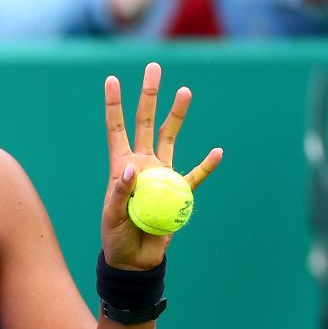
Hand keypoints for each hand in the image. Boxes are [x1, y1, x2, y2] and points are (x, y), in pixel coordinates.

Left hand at [101, 62, 222, 269]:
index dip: (114, 105)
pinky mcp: (179, 192)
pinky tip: (216, 152)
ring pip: (171, 138)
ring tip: (185, 92)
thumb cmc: (116, 236)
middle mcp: (143, 162)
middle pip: (146, 123)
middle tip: (154, 69)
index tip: (112, 79)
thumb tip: (132, 168)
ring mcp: (162, 174)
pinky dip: (207, 166)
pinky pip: (196, 176)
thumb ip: (120, 192)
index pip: (116, 129)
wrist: (134, 259)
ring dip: (178, 116)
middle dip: (149, 97)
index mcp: (121, 165)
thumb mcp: (111, 216)